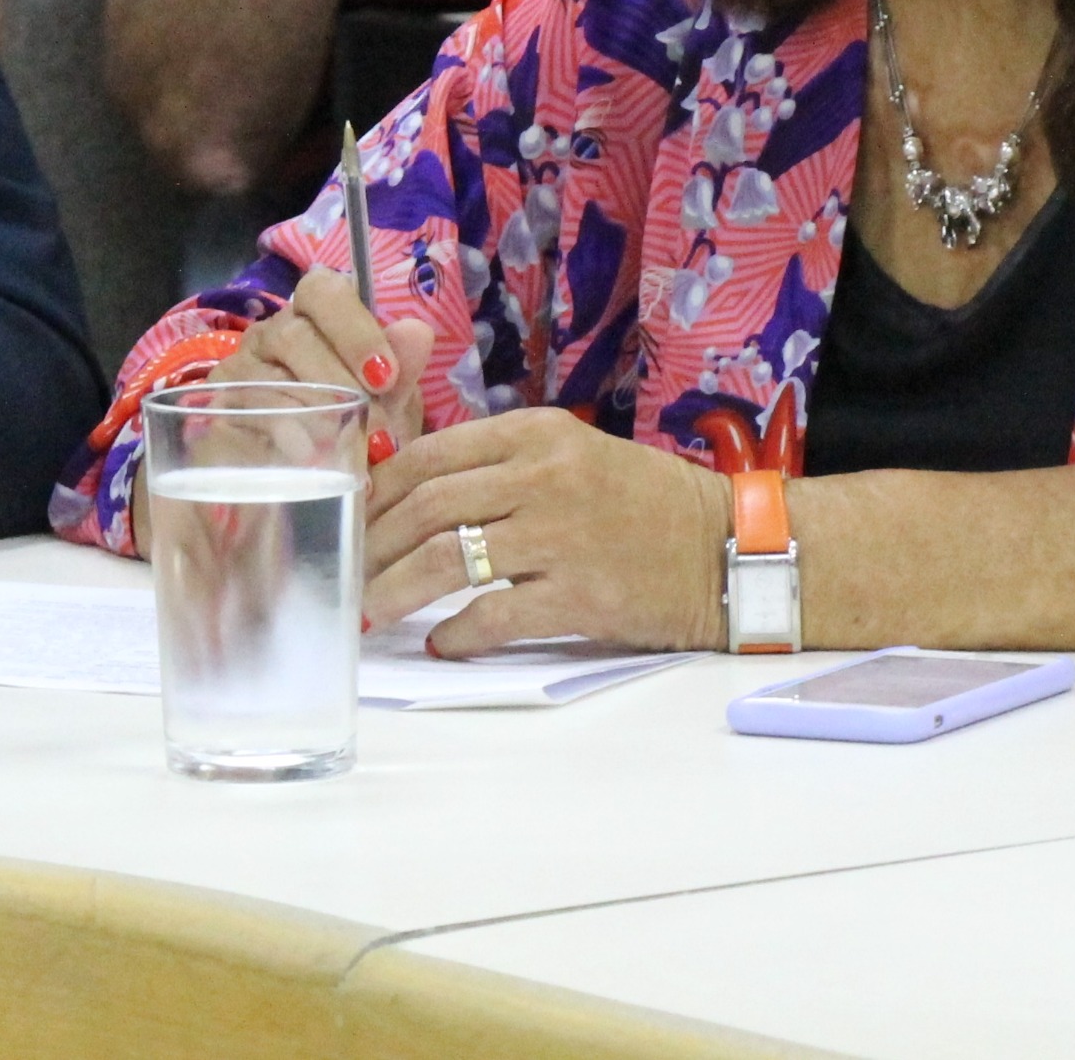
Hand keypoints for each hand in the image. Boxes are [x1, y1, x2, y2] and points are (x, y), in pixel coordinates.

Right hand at [218, 269, 434, 467]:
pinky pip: (241, 409)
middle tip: (377, 430)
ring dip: (311, 407)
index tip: (385, 377)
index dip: (354, 329)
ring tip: (347, 446)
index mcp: (315, 318)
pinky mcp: (214, 409)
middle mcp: (271, 334)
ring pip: (265, 370)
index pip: (324, 291)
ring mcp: (238, 370)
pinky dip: (279, 431)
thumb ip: (402, 371)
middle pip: (293, 333)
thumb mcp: (386, 405)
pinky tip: (308, 455)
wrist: (302, 488)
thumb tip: (418, 332)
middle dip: (339, 379)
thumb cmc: (351, 430)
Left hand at [364, 409, 731, 653]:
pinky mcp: (579, 596)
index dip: (377, 491)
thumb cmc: (644, 504)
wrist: (730, 549)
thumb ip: (500, 466)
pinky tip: (440, 642)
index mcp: (536, 433)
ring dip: (394, 590)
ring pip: (447, 559)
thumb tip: (410, 495)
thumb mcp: (571, 455)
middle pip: (426, 506)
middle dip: (372, 545)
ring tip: (369, 613)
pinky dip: (456, 633)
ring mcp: (561, 536)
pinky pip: (493, 616)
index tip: (349, 517)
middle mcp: (544, 476)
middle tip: (344, 572)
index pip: (429, 454)